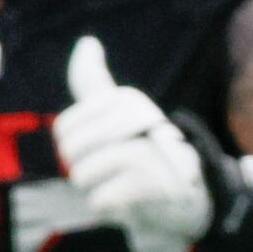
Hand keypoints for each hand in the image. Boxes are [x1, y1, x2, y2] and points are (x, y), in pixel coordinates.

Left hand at [56, 36, 252, 251]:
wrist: (188, 197)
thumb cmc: (144, 153)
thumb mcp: (118, 114)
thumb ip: (94, 82)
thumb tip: (87, 42)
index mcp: (127, 100)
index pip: (65, 130)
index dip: (75, 149)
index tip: (102, 150)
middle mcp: (139, 117)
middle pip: (71, 151)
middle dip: (84, 170)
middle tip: (114, 172)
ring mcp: (147, 150)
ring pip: (83, 176)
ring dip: (98, 190)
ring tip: (125, 185)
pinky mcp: (153, 184)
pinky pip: (100, 200)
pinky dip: (112, 209)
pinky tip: (133, 202)